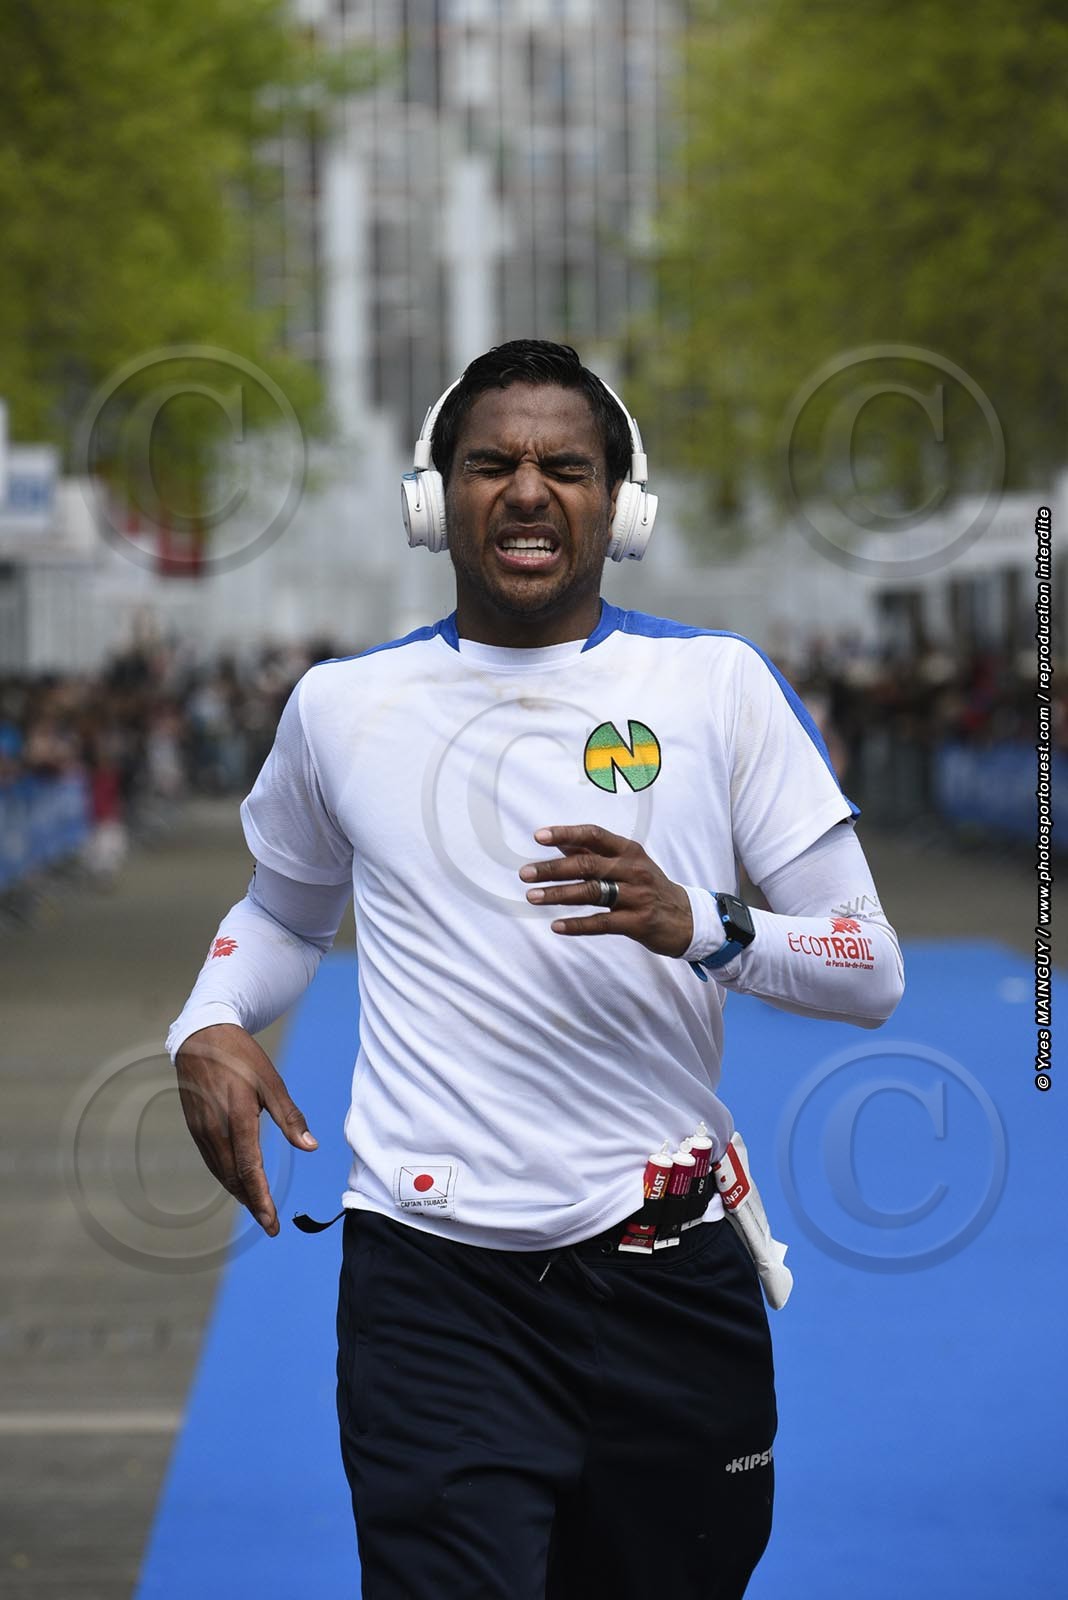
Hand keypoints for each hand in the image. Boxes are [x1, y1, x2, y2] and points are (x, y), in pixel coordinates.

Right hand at [175, 1024, 316, 1234]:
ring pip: (221, 1172)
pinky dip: (226, 1176)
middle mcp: (216, 1129)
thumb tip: (311, 1146)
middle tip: (270, 1223)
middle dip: (253, 1204)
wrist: (202, 1037)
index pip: (250, 1169)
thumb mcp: (272, 1082)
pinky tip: (237, 1182)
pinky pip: (211, 1160)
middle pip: (234, 1178)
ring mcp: (202, 1129)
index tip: (272, 1223)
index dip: (261, 1200)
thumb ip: (290, 1117)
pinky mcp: (195, 1127)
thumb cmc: (241, 1057)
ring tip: (257, 1207)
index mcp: (238, 1118)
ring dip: (239, 1192)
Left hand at [519, 823, 693, 956]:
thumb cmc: (650, 887)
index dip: (565, 834)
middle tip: (525, 874)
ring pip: (591, 892)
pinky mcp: (638, 922)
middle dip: (552, 869)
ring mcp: (636, 896)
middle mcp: (632, 869)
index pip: (594, 835)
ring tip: (533, 897)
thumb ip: (596, 852)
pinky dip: (577, 924)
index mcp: (628, 851)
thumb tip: (560, 843)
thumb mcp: (628, 864)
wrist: (687, 919)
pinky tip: (557, 926)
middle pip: (587, 864)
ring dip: (558, 894)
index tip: (539, 836)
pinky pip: (602, 922)